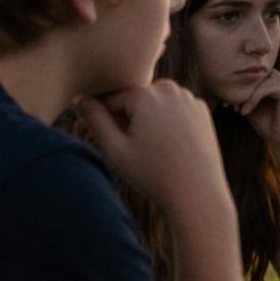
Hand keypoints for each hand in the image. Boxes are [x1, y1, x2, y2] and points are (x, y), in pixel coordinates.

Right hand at [73, 82, 226, 214]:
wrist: (197, 192)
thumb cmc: (153, 174)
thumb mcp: (115, 149)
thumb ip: (94, 120)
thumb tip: (78, 98)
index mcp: (146, 94)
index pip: (112, 100)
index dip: (106, 121)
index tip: (112, 143)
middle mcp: (170, 88)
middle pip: (135, 99)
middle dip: (129, 118)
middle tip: (133, 149)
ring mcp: (189, 98)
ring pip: (155, 104)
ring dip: (148, 119)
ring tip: (151, 149)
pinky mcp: (202, 110)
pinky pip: (175, 111)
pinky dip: (169, 123)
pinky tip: (170, 147)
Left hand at [233, 67, 279, 148]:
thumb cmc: (265, 123)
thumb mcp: (249, 105)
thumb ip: (242, 93)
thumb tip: (225, 84)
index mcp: (269, 79)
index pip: (247, 75)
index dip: (235, 87)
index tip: (224, 103)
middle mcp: (277, 76)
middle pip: (251, 76)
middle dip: (237, 90)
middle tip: (227, 104)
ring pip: (256, 82)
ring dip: (243, 96)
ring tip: (235, 109)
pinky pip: (263, 89)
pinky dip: (251, 100)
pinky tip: (244, 112)